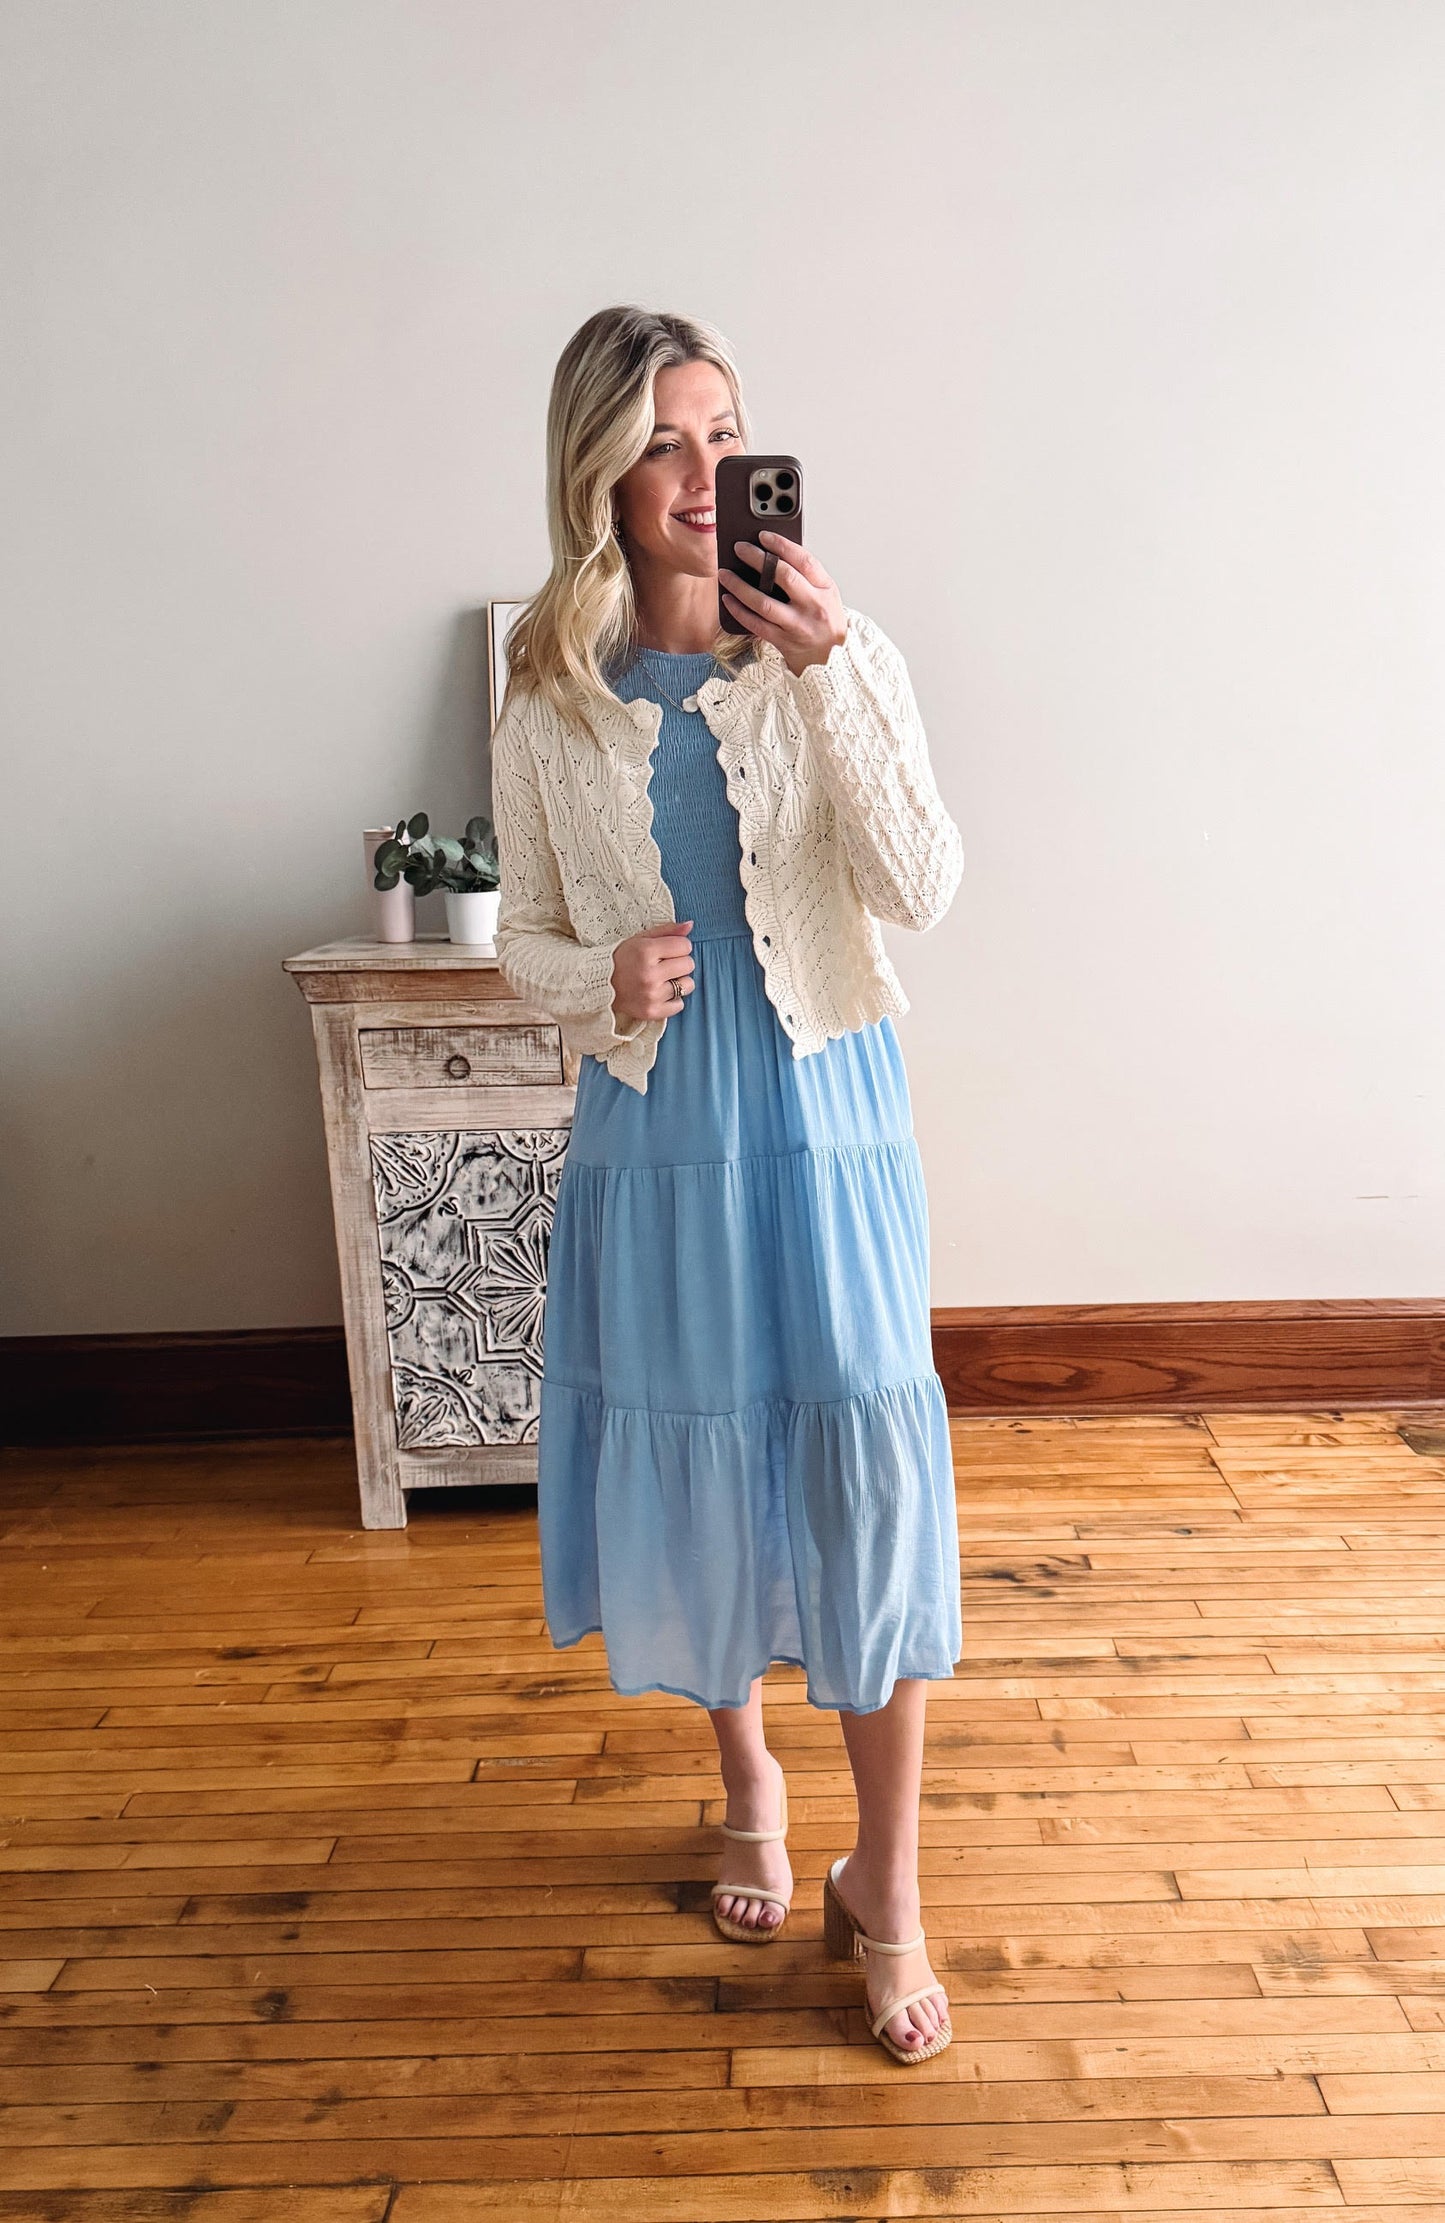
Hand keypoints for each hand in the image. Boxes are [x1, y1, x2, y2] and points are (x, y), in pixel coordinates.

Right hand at [611, 919, 694, 1024]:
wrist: (600, 984)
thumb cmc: (623, 958)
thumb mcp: (641, 939)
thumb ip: (667, 931)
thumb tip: (690, 925)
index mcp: (646, 951)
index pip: (685, 946)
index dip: (679, 946)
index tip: (668, 950)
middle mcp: (650, 974)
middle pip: (689, 965)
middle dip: (680, 962)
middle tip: (664, 965)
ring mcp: (651, 995)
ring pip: (688, 985)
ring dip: (679, 981)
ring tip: (663, 979)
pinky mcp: (652, 1011)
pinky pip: (680, 1004)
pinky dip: (673, 1000)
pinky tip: (660, 993)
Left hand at [717, 532, 846, 675]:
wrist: (833, 661)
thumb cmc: (825, 623)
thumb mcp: (826, 595)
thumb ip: (806, 577)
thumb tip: (772, 555)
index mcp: (826, 589)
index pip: (804, 560)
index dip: (782, 545)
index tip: (763, 535)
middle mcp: (813, 607)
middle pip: (783, 576)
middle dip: (758, 559)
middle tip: (739, 548)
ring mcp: (798, 626)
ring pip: (763, 602)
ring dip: (739, 586)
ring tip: (724, 574)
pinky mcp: (784, 642)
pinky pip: (756, 624)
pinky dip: (739, 611)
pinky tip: (728, 600)